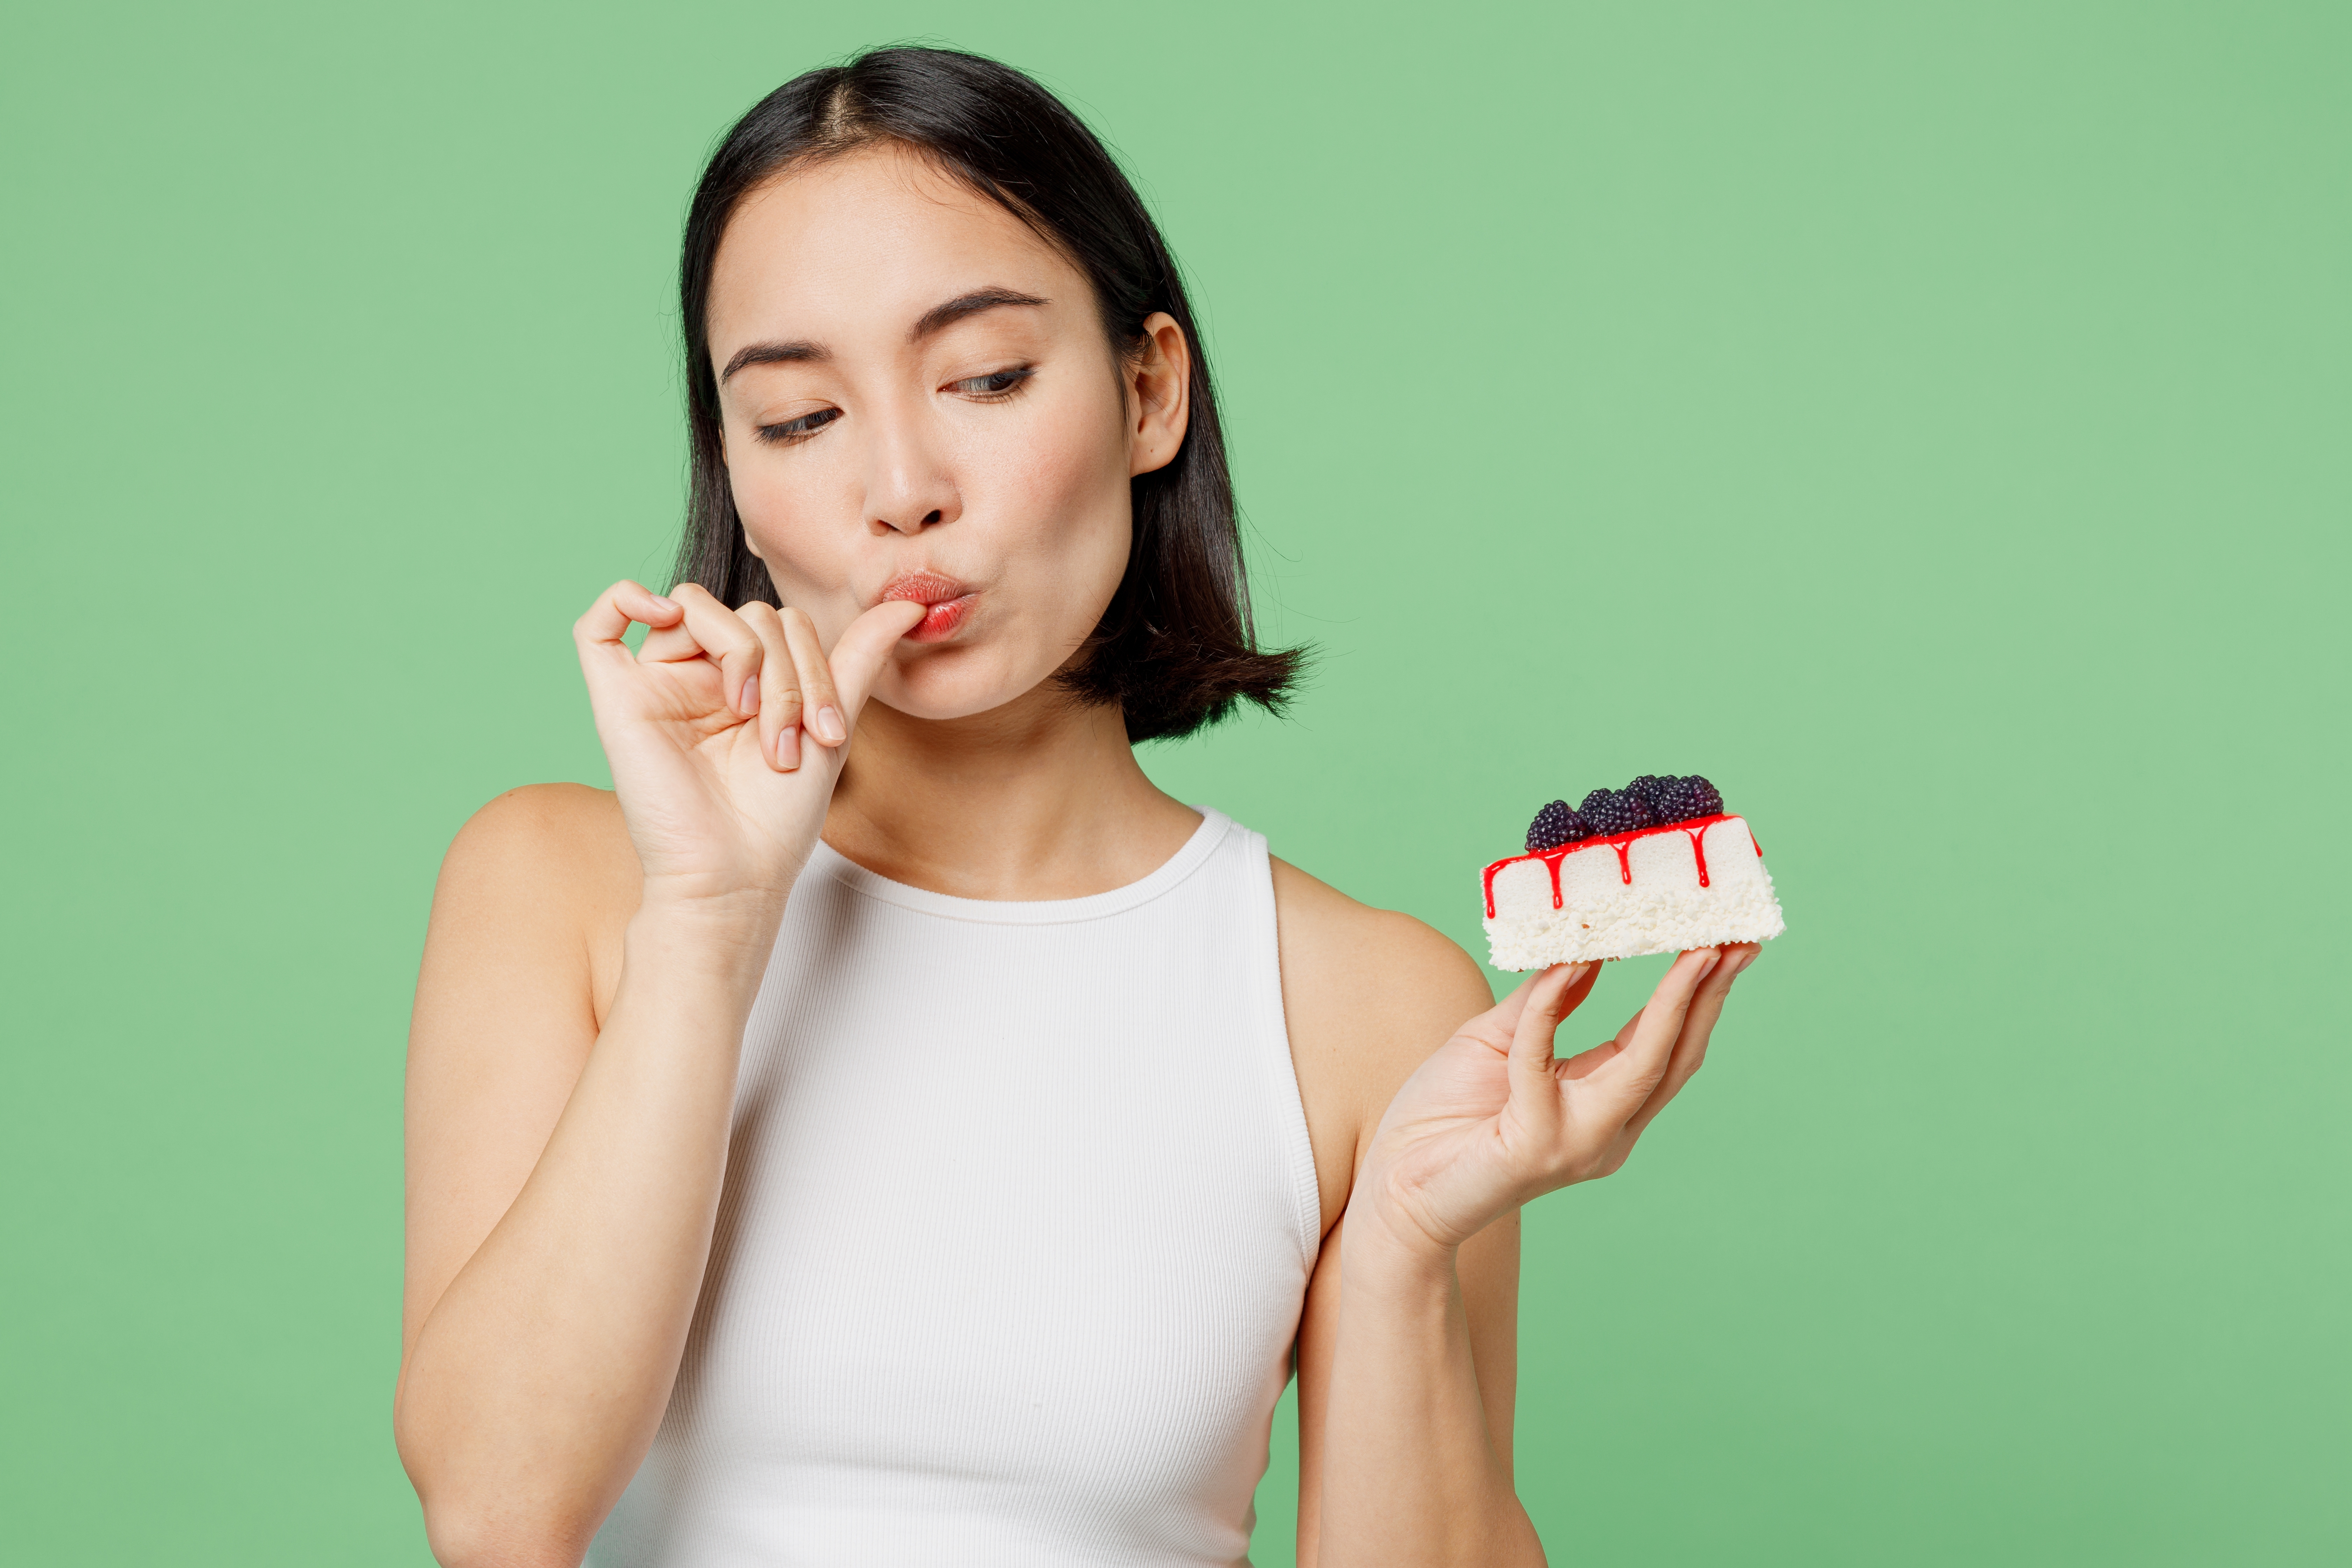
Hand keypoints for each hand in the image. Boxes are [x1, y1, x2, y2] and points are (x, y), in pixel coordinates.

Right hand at [573, 580, 925, 914]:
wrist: (736, 873)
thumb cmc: (779, 817)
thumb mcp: (830, 726)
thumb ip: (858, 660)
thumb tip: (909, 606)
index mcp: (748, 681)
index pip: (782, 624)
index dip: (812, 665)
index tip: (824, 733)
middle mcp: (701, 675)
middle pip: (748, 614)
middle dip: (784, 670)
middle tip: (787, 738)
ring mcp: (655, 683)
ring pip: (695, 606)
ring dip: (740, 652)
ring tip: (746, 717)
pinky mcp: (615, 697)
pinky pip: (600, 621)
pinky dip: (627, 598)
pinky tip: (662, 616)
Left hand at [1350, 944, 1760, 1267]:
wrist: (1395, 1186)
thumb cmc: (1444, 1118)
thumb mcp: (1501, 1042)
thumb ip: (1546, 1002)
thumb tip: (1585, 950)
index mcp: (1606, 1107)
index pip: (1668, 1046)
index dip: (1700, 996)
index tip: (1726, 943)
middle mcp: (1607, 1131)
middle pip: (1677, 1057)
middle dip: (1711, 996)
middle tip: (1737, 938)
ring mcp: (1576, 1143)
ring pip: (1642, 1066)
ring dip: (1674, 1003)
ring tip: (1696, 949)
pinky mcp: (1533, 1145)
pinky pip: (1542, 1060)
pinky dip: (1553, 1006)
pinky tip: (1566, 965)